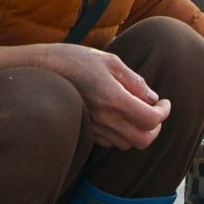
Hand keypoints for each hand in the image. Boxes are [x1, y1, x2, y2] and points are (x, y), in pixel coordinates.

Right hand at [1, 43, 169, 150]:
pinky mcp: (85, 130)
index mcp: (113, 97)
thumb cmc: (73, 59)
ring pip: (127, 144)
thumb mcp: (109, 60)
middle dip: (155, 129)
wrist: (38, 70)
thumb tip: (152, 97)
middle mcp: (104, 118)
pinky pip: (111, 143)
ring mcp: (93, 127)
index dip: (164, 113)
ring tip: (138, 114)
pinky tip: (119, 118)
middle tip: (155, 113)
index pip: (150, 119)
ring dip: (139, 132)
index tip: (164, 103)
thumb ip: (134, 80)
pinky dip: (122, 134)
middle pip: (142, 140)